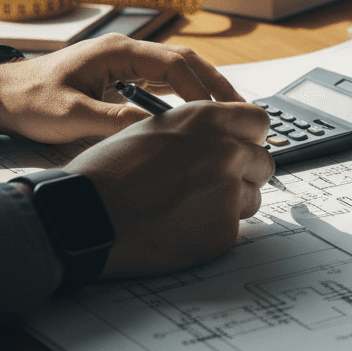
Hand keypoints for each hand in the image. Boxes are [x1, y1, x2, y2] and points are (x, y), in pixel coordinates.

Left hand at [0, 33, 244, 142]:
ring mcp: (126, 65)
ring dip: (206, 91)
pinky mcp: (123, 80)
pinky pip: (166, 84)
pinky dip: (187, 98)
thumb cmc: (28, 100)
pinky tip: (199, 118)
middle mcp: (127, 53)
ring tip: (230, 116)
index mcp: (117, 52)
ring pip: (179, 72)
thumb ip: (114, 121)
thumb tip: (157, 131)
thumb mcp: (70, 114)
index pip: (175, 63)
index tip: (221, 113)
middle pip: (186, 62)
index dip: (203, 88)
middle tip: (242, 113)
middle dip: (217, 86)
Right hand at [63, 101, 273, 276]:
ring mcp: (229, 193)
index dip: (248, 136)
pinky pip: (233, 228)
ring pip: (253, 197)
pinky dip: (212, 230)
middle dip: (245, 172)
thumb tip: (225, 139)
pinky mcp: (224, 231)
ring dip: (231, 202)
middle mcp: (226, 152)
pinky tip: (179, 228)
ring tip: (188, 206)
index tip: (240, 146)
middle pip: (263, 162)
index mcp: (207, 119)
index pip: (259, 121)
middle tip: (213, 183)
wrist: (87, 216)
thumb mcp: (155, 130)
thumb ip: (198, 131)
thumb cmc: (109, 173)